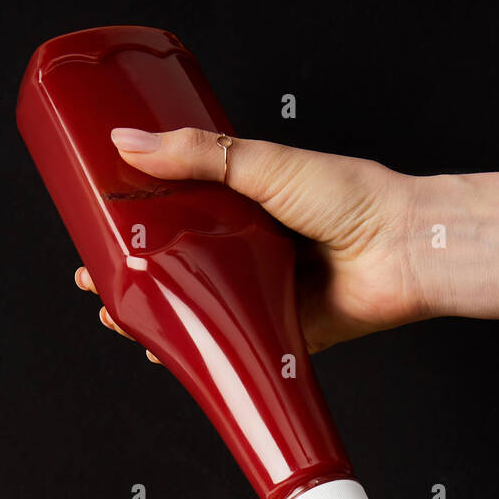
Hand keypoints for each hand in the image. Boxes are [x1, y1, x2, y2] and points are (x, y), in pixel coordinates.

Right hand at [74, 126, 424, 353]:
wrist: (404, 250)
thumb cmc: (353, 199)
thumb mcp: (264, 164)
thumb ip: (199, 155)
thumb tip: (128, 144)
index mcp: (244, 202)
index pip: (174, 208)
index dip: (134, 220)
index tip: (95, 225)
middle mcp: (249, 248)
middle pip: (177, 264)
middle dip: (132, 277)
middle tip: (95, 280)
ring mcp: (262, 292)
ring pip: (198, 310)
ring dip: (157, 319)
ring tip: (119, 318)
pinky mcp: (277, 334)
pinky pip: (230, 347)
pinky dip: (199, 354)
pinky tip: (169, 355)